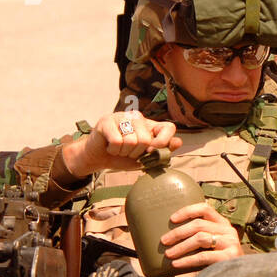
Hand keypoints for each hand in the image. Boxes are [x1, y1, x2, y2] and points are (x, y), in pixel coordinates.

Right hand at [61, 112, 181, 176]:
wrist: (98, 158)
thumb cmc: (122, 157)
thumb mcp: (145, 159)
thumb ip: (161, 152)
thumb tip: (178, 142)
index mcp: (150, 125)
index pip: (169, 128)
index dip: (163, 142)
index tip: (151, 151)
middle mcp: (138, 118)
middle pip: (146, 139)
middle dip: (136, 153)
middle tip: (128, 152)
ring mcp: (122, 117)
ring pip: (131, 141)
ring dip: (123, 152)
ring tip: (118, 149)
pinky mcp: (107, 120)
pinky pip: (117, 141)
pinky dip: (113, 150)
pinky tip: (110, 146)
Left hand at [160, 203, 243, 269]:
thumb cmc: (217, 261)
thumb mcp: (211, 244)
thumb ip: (200, 236)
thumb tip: (170, 236)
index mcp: (223, 224)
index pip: (205, 209)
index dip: (187, 211)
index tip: (172, 219)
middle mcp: (228, 230)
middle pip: (199, 225)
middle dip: (178, 233)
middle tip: (164, 241)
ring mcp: (230, 243)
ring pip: (200, 238)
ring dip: (181, 246)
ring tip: (169, 254)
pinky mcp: (229, 257)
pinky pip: (203, 256)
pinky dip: (187, 260)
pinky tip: (177, 264)